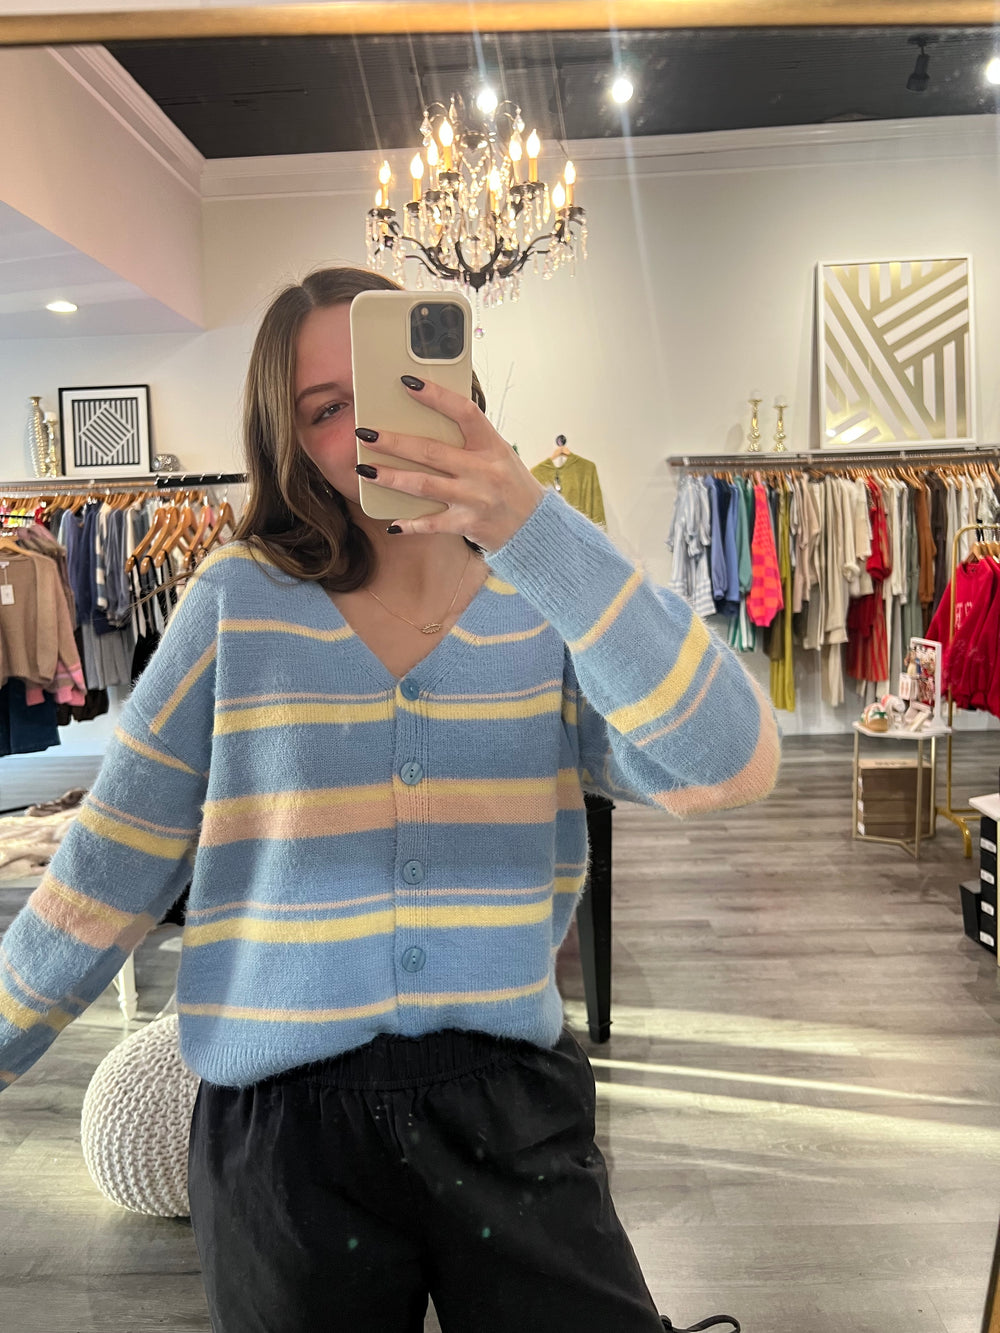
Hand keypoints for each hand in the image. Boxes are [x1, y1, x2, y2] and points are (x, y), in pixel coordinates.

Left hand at [354, 376, 545, 551]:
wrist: (535, 528)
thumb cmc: (511, 485)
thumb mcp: (499, 455)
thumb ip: (470, 440)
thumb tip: (429, 419)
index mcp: (492, 445)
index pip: (464, 412)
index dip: (436, 396)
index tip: (407, 382)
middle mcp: (483, 470)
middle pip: (431, 452)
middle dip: (394, 442)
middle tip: (366, 433)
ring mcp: (475, 498)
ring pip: (424, 486)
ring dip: (392, 477)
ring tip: (365, 470)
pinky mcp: (468, 524)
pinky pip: (432, 524)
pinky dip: (410, 524)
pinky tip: (392, 522)